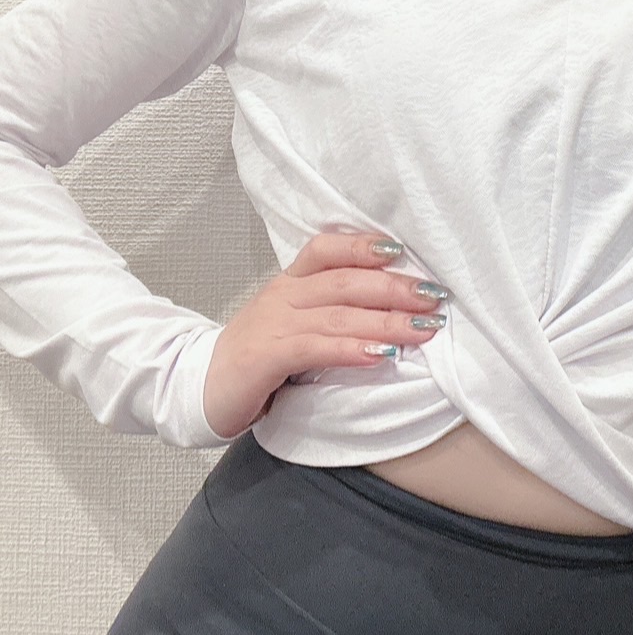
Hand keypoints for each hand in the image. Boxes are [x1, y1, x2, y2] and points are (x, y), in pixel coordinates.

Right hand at [202, 231, 449, 439]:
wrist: (197, 388)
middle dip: (395, 288)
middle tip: (434, 297)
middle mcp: (283, 294)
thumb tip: (393, 308)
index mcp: (290, 281)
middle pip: (345, 281)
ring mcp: (273, 323)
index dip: (365, 246)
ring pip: (338, 314)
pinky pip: (316, 347)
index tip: (402, 252)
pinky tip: (381, 355)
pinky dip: (352, 349)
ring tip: (423, 329)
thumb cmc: (256, 357)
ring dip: (386, 321)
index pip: (329, 249)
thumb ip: (331, 310)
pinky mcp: (267, 356)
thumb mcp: (293, 323)